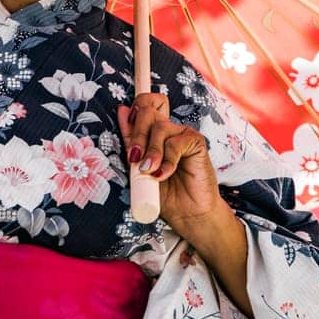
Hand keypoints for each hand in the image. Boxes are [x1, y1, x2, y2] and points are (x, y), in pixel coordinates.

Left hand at [117, 91, 222, 237]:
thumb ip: (131, 141)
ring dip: (151, 152)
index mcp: (152, 133)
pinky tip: (164, 174)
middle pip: (147, 111)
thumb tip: (123, 110)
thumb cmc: (164, 193)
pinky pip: (175, 142)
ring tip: (150, 171)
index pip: (143, 104)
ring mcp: (181, 134)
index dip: (134, 109)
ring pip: (159, 127)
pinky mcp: (196, 142)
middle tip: (134, 159)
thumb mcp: (139, 168)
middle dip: (137, 135)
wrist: (186, 214)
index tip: (127, 122)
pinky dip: (167, 160)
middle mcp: (167, 129)